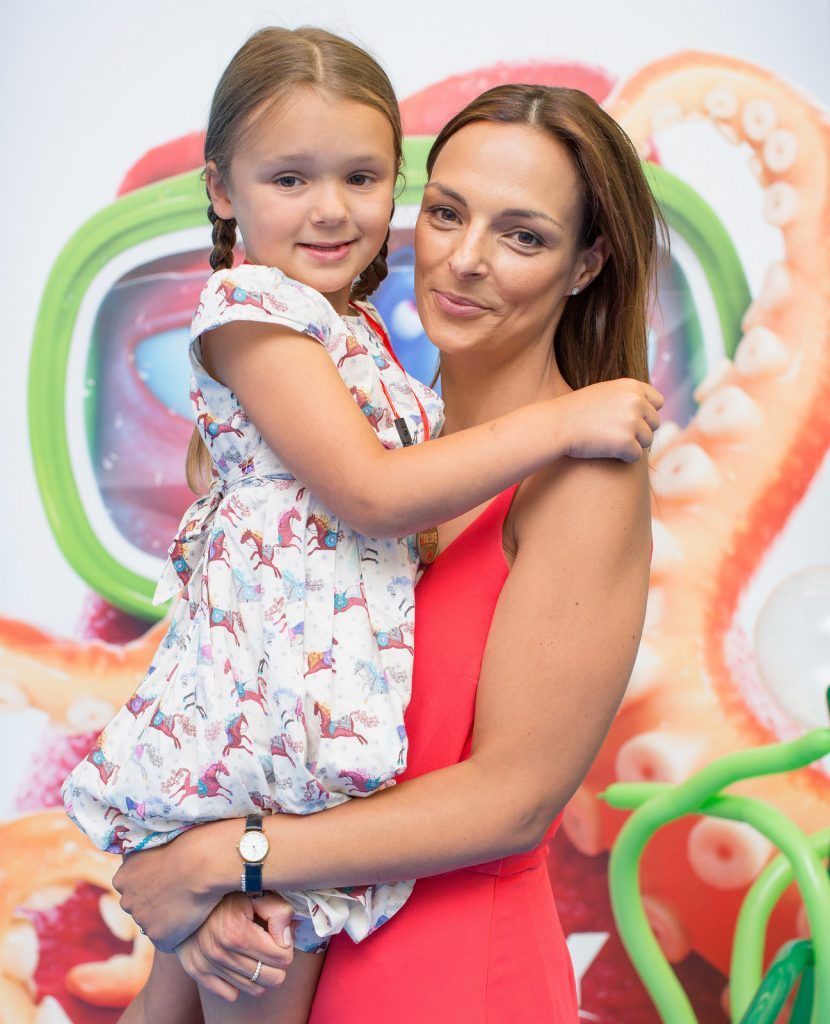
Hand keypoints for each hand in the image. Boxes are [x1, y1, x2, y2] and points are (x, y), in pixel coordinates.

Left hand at [113, 827, 221, 950]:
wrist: (202, 862)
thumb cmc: (184, 844)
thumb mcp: (152, 842)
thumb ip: (140, 855)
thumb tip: (132, 849)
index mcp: (121, 878)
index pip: (133, 888)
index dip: (153, 884)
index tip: (169, 877)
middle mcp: (127, 902)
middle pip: (142, 907)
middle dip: (157, 902)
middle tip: (181, 890)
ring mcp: (142, 922)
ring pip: (156, 924)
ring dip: (170, 917)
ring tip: (192, 900)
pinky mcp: (159, 938)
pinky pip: (170, 939)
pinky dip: (181, 931)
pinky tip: (196, 914)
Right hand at [176, 892, 294, 1001]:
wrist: (190, 893)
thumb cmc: (230, 893)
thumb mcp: (258, 892)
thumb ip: (279, 912)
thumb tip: (286, 940)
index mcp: (237, 932)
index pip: (282, 957)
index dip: (286, 945)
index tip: (277, 933)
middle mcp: (220, 953)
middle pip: (272, 978)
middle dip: (277, 962)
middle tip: (270, 945)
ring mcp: (207, 965)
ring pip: (254, 989)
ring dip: (261, 973)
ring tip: (256, 952)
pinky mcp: (197, 972)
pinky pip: (230, 994)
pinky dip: (239, 982)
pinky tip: (239, 961)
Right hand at [558, 379, 663, 462]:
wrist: (557, 425)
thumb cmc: (577, 411)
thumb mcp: (605, 392)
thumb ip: (628, 396)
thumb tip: (654, 404)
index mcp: (632, 386)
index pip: (658, 402)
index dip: (646, 413)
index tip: (631, 420)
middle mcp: (636, 401)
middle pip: (654, 423)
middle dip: (639, 431)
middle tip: (615, 434)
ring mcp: (632, 422)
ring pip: (647, 440)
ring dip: (632, 444)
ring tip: (608, 441)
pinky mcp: (627, 442)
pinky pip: (636, 455)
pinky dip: (623, 457)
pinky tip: (606, 450)